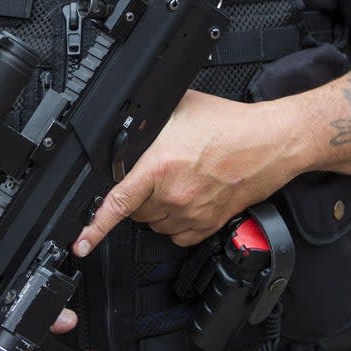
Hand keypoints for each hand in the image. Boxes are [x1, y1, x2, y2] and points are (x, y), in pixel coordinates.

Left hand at [74, 90, 295, 252]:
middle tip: (156, 173)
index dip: (94, 226)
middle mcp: (174, 196)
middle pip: (136, 211)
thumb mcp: (178, 108)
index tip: (80, 243)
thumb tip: (127, 120)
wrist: (269, 142)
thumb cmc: (229, 124)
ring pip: (155, 225)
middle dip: (138, 195)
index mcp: (160, 167)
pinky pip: (178, 236)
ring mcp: (192, 214)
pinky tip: (185, 201)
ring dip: (156, 209)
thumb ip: (148, 120)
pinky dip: (175, 223)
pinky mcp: (209, 225)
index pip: (117, 203)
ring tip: (175, 182)